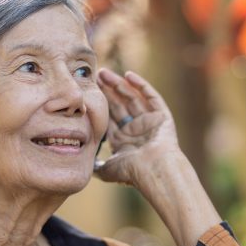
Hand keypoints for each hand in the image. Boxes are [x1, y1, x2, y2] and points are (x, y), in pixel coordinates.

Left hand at [95, 68, 181, 186]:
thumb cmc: (131, 172)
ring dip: (119, 84)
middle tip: (95, 75)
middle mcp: (136, 129)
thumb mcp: (107, 169)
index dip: (100, 102)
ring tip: (105, 73)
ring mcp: (149, 122)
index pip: (109, 116)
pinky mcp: (162, 116)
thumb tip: (83, 165)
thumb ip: (95, 165)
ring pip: (132, 97)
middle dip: (107, 90)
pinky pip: (151, 97)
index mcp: (123, 140)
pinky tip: (128, 75)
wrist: (154, 171)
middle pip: (119, 104)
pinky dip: (141, 85)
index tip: (89, 89)